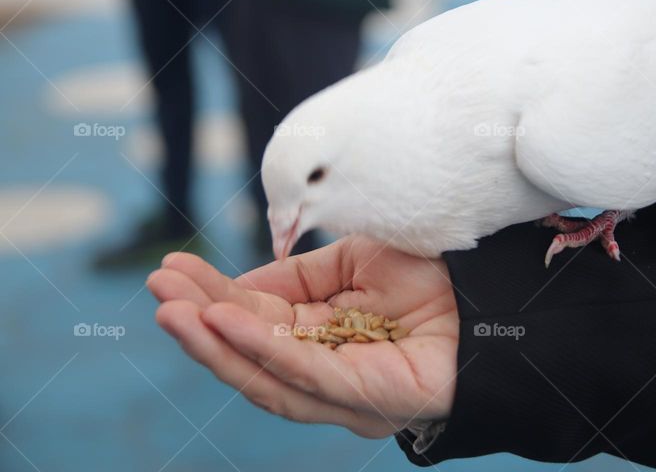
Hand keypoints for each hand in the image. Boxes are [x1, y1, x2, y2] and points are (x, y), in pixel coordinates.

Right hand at [147, 235, 458, 436]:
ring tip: (174, 310)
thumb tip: (241, 289)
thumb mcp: (351, 262)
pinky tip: (224, 323)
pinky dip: (260, 350)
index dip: (212, 297)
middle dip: (200, 321)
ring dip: (213, 342)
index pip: (254, 321)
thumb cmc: (430, 274)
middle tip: (158, 289)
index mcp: (319, 336)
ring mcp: (342, 391)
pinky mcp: (365, 398)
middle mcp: (324, 370)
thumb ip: (299, 279)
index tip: (171, 270)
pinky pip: (305, 375)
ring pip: (263, 374)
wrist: (492, 292)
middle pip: (248, 353)